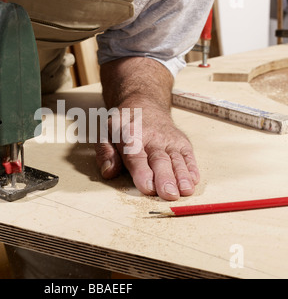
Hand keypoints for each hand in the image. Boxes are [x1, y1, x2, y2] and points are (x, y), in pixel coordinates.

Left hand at [96, 57, 199, 200]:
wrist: (145, 104)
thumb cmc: (123, 124)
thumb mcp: (106, 133)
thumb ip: (105, 153)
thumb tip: (108, 172)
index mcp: (130, 135)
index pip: (136, 156)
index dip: (142, 172)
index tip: (147, 187)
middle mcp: (152, 137)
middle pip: (159, 160)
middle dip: (165, 178)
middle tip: (169, 194)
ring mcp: (169, 139)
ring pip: (176, 158)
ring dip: (182, 175)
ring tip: (185, 191)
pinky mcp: (181, 142)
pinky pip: (188, 155)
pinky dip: (191, 168)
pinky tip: (193, 181)